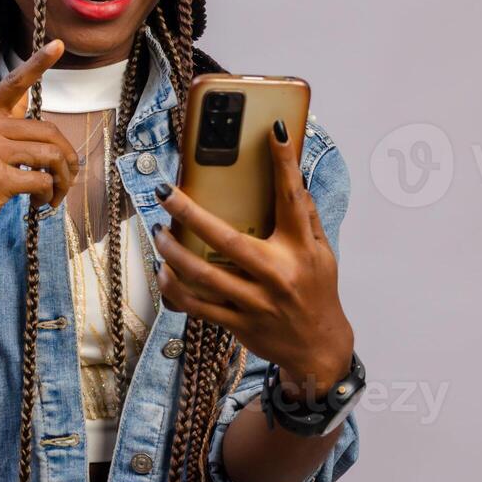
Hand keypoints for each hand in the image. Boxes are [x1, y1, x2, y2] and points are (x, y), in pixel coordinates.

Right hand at [0, 40, 78, 251]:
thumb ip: (1, 119)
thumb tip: (27, 94)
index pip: (13, 83)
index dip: (38, 63)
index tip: (58, 44)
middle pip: (49, 132)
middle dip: (66, 158)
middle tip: (68, 177)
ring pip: (51, 157)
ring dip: (62, 180)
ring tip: (56, 193)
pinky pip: (43, 181)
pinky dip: (50, 195)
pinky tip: (42, 202)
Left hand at [151, 118, 353, 390]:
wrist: (319, 350)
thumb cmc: (318, 293)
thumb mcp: (322, 253)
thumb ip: (305, 218)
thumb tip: (292, 179)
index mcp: (301, 249)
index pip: (292, 198)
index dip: (284, 163)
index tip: (274, 131)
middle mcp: (277, 274)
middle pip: (226, 239)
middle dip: (189, 213)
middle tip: (165, 192)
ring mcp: (255, 302)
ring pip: (202, 276)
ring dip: (173, 252)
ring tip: (159, 232)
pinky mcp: (238, 323)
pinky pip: (196, 305)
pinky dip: (175, 288)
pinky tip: (163, 271)